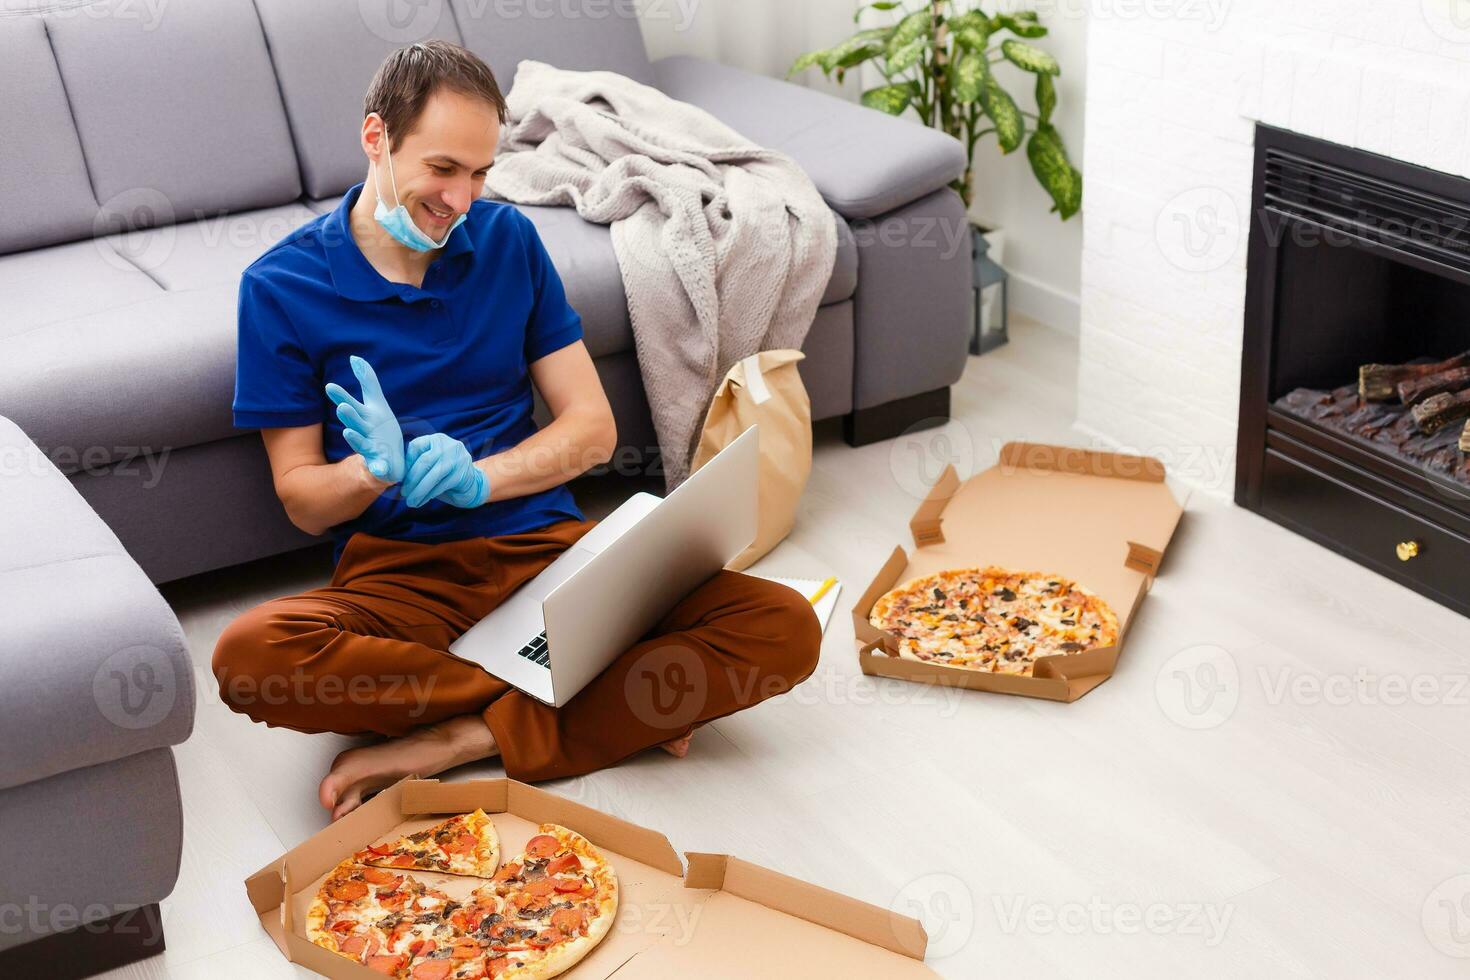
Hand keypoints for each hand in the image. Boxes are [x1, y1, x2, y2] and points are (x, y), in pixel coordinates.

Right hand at [325, 355, 404, 483]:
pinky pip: (380, 467)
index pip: (350, 404)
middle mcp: (364, 433)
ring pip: (361, 444)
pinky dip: (380, 468)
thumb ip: (367, 381)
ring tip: (347, 433)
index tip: (330, 386)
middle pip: (354, 423)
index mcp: (363, 418)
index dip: (341, 396)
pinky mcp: (382, 465)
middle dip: (348, 416)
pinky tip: (382, 467)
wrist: (392, 462)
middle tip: (342, 407)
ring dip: (355, 439)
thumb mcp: (376, 403)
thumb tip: (354, 357)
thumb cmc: (381, 430)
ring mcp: (371, 450)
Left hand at [402, 433, 488, 508]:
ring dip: (419, 490)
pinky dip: (429, 494)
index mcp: (437, 439)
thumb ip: (417, 465)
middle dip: (412, 480)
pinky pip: (442, 485)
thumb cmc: (446, 476)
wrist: (473, 485)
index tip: (402, 478)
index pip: (416, 446)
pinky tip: (423, 500)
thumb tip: (395, 474)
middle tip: (404, 493)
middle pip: (424, 462)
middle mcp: (449, 445)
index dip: (407, 463)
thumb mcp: (431, 465)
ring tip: (411, 501)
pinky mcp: (463, 473)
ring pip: (433, 475)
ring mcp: (458, 458)